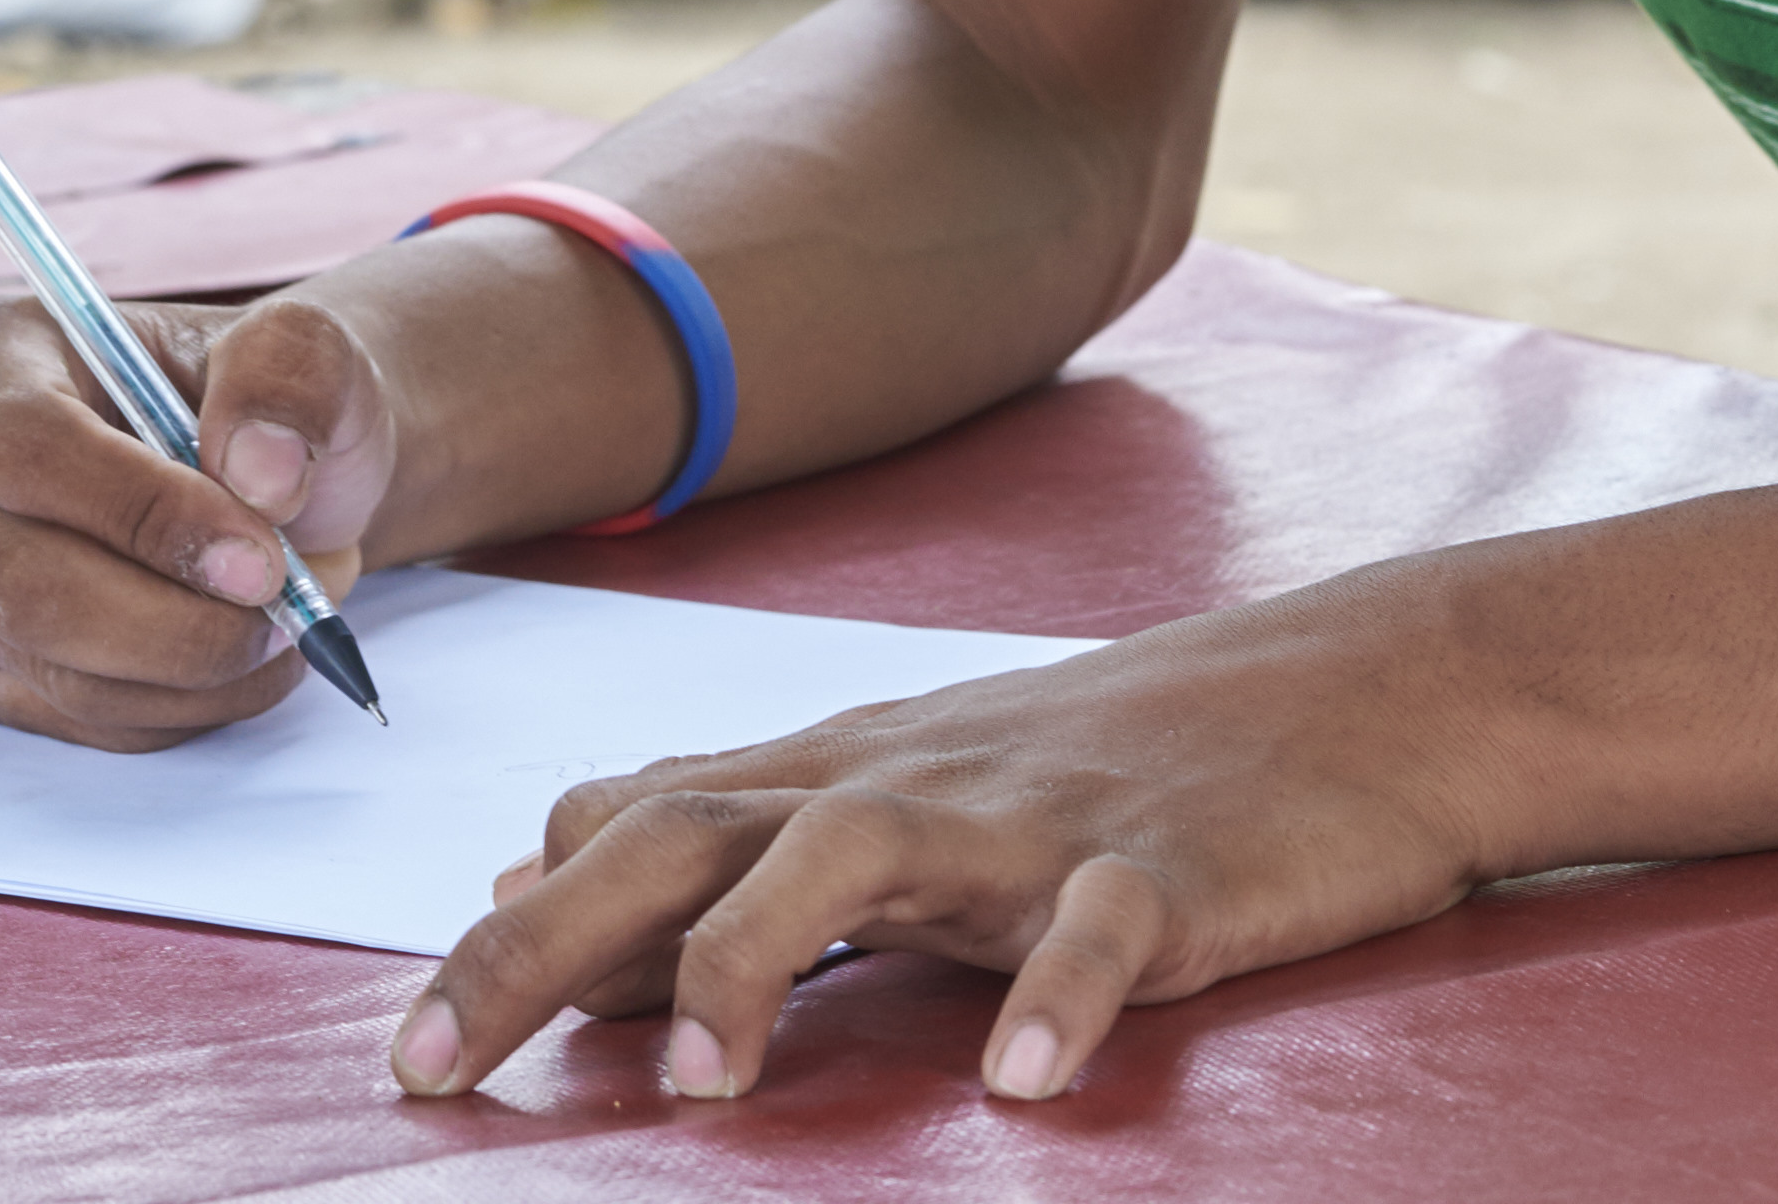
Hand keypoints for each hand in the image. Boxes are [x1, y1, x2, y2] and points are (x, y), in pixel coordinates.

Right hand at [0, 291, 397, 749]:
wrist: (269, 473)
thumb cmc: (266, 401)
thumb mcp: (306, 349)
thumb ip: (292, 373)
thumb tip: (261, 471)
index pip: (25, 446)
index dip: (142, 514)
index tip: (258, 559)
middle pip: (23, 583)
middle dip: (176, 623)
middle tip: (284, 616)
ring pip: (53, 667)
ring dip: (192, 674)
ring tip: (280, 631)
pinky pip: (71, 717)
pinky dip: (176, 708)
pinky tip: (232, 661)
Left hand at [387, 586, 1495, 1108]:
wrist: (1366, 691)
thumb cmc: (1125, 755)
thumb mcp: (911, 776)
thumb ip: (735, 824)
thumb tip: (539, 862)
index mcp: (849, 772)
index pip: (640, 826)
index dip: (514, 930)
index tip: (410, 1045)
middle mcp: (914, 781)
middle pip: (693, 833)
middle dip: (548, 945)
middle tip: (431, 1066)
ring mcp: (1042, 818)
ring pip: (862, 848)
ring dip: (762, 954)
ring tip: (700, 1078)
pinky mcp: (1174, 867)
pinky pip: (1108, 929)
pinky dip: (1061, 997)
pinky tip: (1025, 1085)